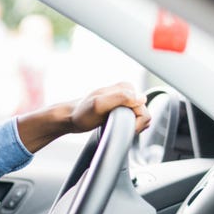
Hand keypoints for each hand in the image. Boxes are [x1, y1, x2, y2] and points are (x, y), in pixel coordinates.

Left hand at [16, 82, 150, 152]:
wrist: (70, 119)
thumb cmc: (81, 114)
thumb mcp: (99, 105)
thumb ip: (121, 98)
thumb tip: (140, 98)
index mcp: (126, 87)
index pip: (143, 107)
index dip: (135, 121)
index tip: (120, 125)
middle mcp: (127, 92)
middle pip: (144, 113)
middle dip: (134, 124)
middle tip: (116, 127)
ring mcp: (124, 101)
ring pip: (140, 118)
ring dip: (131, 126)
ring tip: (115, 126)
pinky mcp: (121, 109)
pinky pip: (134, 120)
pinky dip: (128, 126)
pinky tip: (116, 127)